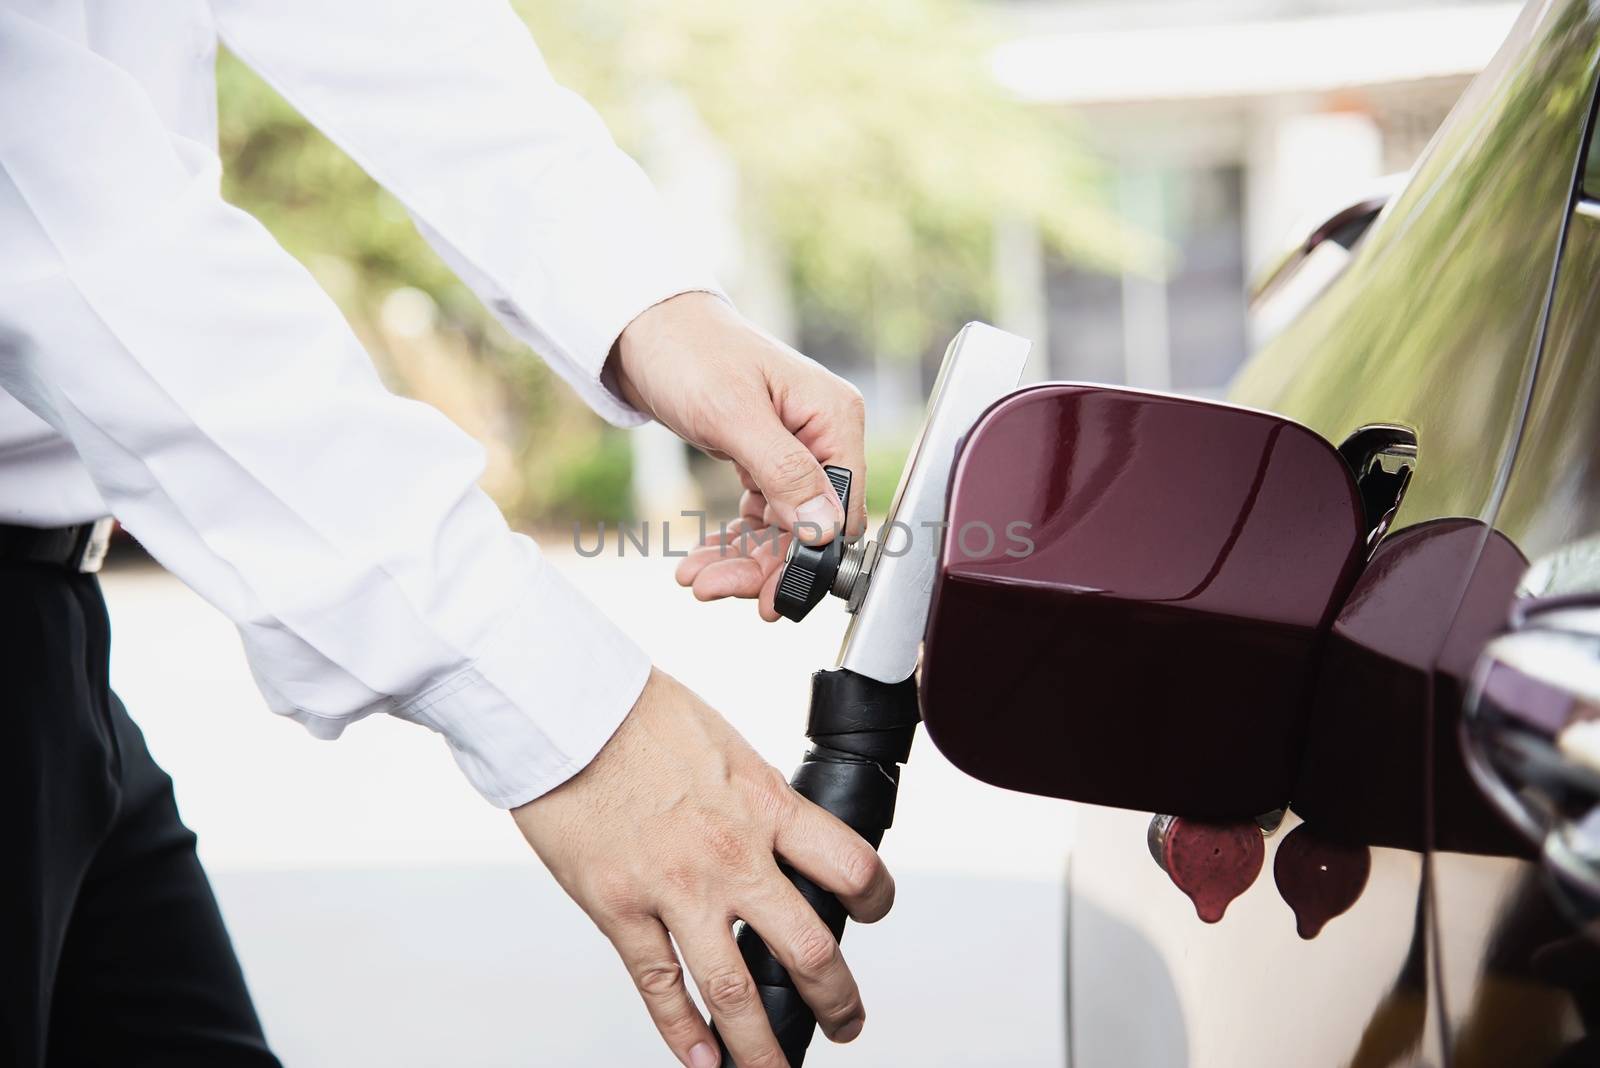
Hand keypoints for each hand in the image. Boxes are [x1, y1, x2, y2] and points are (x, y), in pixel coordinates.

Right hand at [513, 669, 893, 1066]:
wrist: (566, 709)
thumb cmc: (638, 714)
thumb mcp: (725, 744)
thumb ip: (755, 797)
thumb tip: (775, 828)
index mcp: (765, 805)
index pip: (850, 866)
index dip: (875, 899)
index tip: (872, 911)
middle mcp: (731, 856)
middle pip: (810, 950)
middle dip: (837, 1000)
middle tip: (847, 1020)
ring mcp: (676, 889)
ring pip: (737, 992)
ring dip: (763, 1045)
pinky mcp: (619, 909)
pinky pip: (659, 987)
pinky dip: (683, 1034)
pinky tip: (702, 1060)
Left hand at [609, 292, 866, 619]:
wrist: (643, 326)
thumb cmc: (688, 351)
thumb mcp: (733, 413)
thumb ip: (785, 471)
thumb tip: (826, 527)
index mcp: (832, 417)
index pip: (841, 508)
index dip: (807, 556)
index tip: (768, 595)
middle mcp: (821, 435)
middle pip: (810, 526)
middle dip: (763, 564)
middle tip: (714, 589)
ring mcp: (793, 449)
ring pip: (783, 528)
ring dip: (742, 559)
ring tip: (696, 578)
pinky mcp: (763, 458)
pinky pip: (760, 515)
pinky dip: (733, 540)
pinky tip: (702, 558)